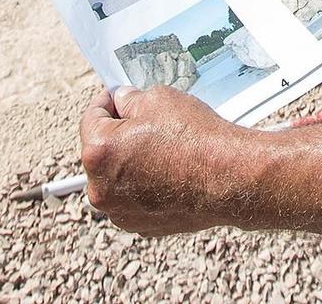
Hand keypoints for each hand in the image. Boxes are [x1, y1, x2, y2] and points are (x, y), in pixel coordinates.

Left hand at [79, 85, 256, 234]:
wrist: (230, 178)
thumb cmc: (194, 139)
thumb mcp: (158, 98)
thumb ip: (131, 99)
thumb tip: (124, 101)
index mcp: (98, 153)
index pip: (91, 117)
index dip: (107, 101)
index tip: (117, 97)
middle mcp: (101, 188)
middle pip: (100, 151)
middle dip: (118, 134)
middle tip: (144, 121)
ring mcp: (120, 212)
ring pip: (116, 177)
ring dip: (130, 162)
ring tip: (162, 148)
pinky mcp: (140, 225)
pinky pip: (133, 198)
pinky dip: (144, 184)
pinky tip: (169, 170)